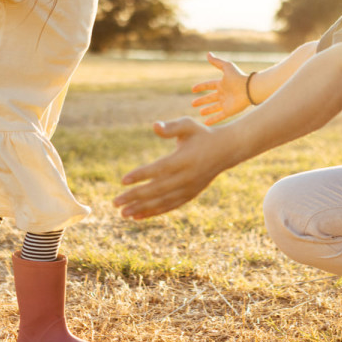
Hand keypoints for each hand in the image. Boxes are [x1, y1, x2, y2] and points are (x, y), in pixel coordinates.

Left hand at [115, 117, 231, 218]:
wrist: (226, 150)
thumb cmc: (202, 134)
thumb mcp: (188, 125)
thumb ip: (171, 127)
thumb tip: (154, 126)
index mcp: (185, 159)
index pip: (160, 169)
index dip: (141, 175)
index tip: (123, 180)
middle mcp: (187, 177)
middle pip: (158, 190)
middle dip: (135, 197)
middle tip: (115, 202)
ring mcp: (189, 189)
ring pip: (162, 202)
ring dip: (142, 209)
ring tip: (122, 213)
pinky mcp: (190, 195)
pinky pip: (170, 206)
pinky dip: (154, 212)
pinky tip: (138, 216)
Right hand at [191, 52, 250, 124]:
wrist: (249, 89)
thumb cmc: (238, 77)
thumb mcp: (226, 67)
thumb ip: (217, 62)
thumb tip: (208, 54)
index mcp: (222, 84)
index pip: (209, 85)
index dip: (201, 87)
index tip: (193, 89)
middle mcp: (224, 94)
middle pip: (210, 98)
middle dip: (202, 101)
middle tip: (193, 104)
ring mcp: (226, 103)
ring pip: (214, 108)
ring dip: (207, 110)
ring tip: (200, 113)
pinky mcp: (229, 111)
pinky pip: (219, 116)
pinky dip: (213, 120)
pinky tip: (206, 123)